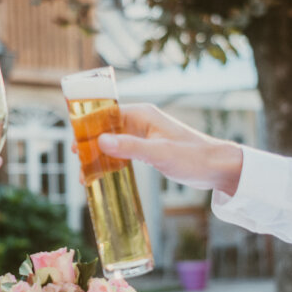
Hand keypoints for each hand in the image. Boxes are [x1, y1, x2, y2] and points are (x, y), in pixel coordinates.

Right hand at [94, 103, 243, 195]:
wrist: (217, 167)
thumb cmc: (193, 157)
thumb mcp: (159, 153)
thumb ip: (130, 147)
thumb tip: (99, 141)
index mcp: (141, 115)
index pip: (105, 114)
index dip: (87, 128)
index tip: (75, 145)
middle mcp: (140, 122)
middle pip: (105, 129)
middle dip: (90, 146)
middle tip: (79, 165)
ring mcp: (144, 136)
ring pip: (112, 143)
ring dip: (99, 157)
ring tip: (86, 176)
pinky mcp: (148, 149)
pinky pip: (123, 153)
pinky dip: (111, 162)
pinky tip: (103, 176)